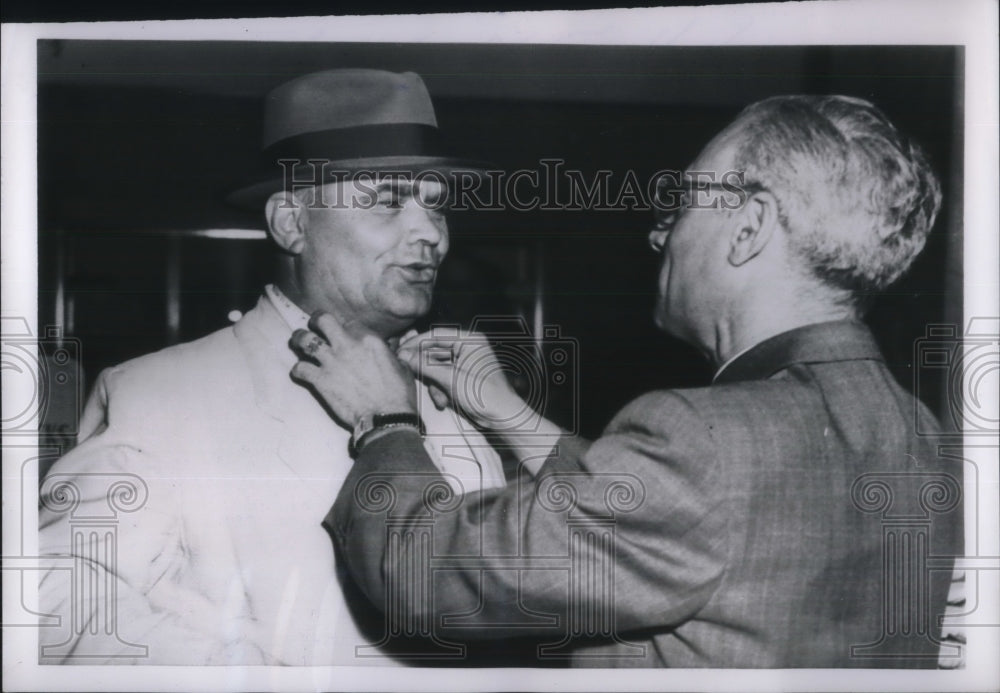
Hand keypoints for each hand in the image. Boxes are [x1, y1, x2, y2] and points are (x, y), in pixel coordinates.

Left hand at [290, 312, 416, 427]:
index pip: (349, 322)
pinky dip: (298, 370)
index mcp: (368, 339)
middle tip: (315, 326)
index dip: (345, 327)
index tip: (344, 333)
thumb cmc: (398, 394)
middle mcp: (347, 345)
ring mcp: (331, 362)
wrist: (387, 416)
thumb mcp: (401, 366)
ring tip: (299, 343)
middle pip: (322, 319)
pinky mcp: (321, 381)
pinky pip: (299, 369)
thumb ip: (390, 352)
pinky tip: (301, 373)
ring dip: (299, 340)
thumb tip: (390, 346)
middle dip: (316, 321)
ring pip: (304, 340)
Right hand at [396, 329, 530, 431]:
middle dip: (425, 368)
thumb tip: (403, 355)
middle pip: (434, 351)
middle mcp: (467, 347)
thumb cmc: (484, 395)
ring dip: (433, 383)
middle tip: (405, 371)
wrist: (502, 418)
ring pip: (436, 366)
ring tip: (439, 397)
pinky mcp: (461, 377)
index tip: (399, 350)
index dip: (415, 342)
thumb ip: (425, 365)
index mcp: (470, 340)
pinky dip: (440, 389)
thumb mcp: (450, 379)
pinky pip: (442, 377)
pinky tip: (443, 401)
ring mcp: (464, 363)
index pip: (437, 334)